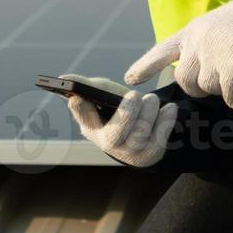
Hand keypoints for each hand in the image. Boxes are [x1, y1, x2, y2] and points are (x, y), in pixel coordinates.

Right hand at [59, 73, 176, 167]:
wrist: (145, 125)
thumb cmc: (119, 106)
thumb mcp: (104, 92)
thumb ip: (85, 84)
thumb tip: (63, 77)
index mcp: (92, 126)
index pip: (83, 120)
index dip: (81, 111)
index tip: (80, 97)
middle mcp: (108, 145)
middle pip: (115, 135)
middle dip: (127, 114)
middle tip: (135, 95)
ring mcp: (129, 154)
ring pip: (139, 136)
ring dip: (148, 114)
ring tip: (151, 99)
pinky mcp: (150, 156)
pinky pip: (159, 141)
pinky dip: (165, 122)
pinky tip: (169, 108)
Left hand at [124, 0, 232, 109]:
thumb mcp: (207, 28)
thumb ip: (195, 47)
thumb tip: (188, 75)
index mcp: (188, 33)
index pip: (161, 51)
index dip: (145, 67)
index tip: (130, 79)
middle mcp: (196, 41)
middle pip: (185, 80)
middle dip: (197, 89)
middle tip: (213, 85)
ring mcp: (214, 50)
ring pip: (207, 86)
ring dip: (220, 90)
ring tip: (232, 79)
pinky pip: (227, 90)